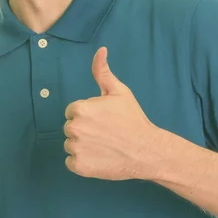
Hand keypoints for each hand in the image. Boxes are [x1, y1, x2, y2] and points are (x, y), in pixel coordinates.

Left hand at [63, 47, 156, 180]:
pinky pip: (71, 162)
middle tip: (105, 133)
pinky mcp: (79, 167)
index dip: (88, 115)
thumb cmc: (133, 120)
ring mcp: (76, 149)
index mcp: (80, 109)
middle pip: (70, 127)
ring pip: (70, 145)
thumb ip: (102, 72)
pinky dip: (82, 162)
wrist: (147, 150)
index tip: (103, 120)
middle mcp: (74, 128)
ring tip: (103, 146)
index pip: (73, 111)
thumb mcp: (119, 92)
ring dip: (82, 146)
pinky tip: (99, 158)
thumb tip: (100, 50)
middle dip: (84, 129)